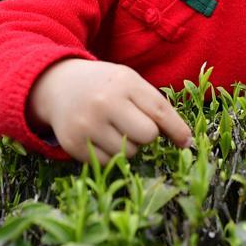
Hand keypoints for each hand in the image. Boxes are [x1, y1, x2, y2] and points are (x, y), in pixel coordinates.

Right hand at [26, 58, 192, 164]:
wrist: (58, 86)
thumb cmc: (104, 86)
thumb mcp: (128, 83)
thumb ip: (154, 105)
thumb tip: (185, 140)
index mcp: (124, 82)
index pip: (160, 110)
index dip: (178, 130)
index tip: (186, 142)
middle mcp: (105, 101)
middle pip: (147, 135)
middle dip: (147, 135)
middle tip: (134, 125)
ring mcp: (87, 123)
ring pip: (128, 152)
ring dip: (128, 146)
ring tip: (114, 129)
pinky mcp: (74, 143)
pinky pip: (108, 163)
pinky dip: (110, 155)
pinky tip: (100, 138)